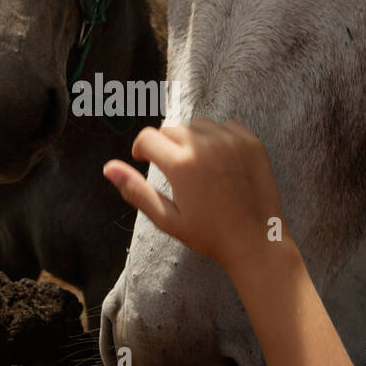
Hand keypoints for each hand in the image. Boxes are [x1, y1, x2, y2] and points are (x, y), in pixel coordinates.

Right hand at [103, 118, 285, 272]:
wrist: (256, 241)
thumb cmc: (209, 235)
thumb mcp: (167, 219)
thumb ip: (136, 190)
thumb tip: (108, 168)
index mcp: (181, 164)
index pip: (148, 138)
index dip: (141, 149)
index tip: (143, 160)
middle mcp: (205, 146)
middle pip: (171, 128)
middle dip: (164, 144)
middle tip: (172, 168)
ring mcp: (231, 141)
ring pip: (197, 124)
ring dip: (190, 138)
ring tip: (196, 164)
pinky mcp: (251, 142)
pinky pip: (225, 126)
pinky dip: (218, 138)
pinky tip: (219, 161)